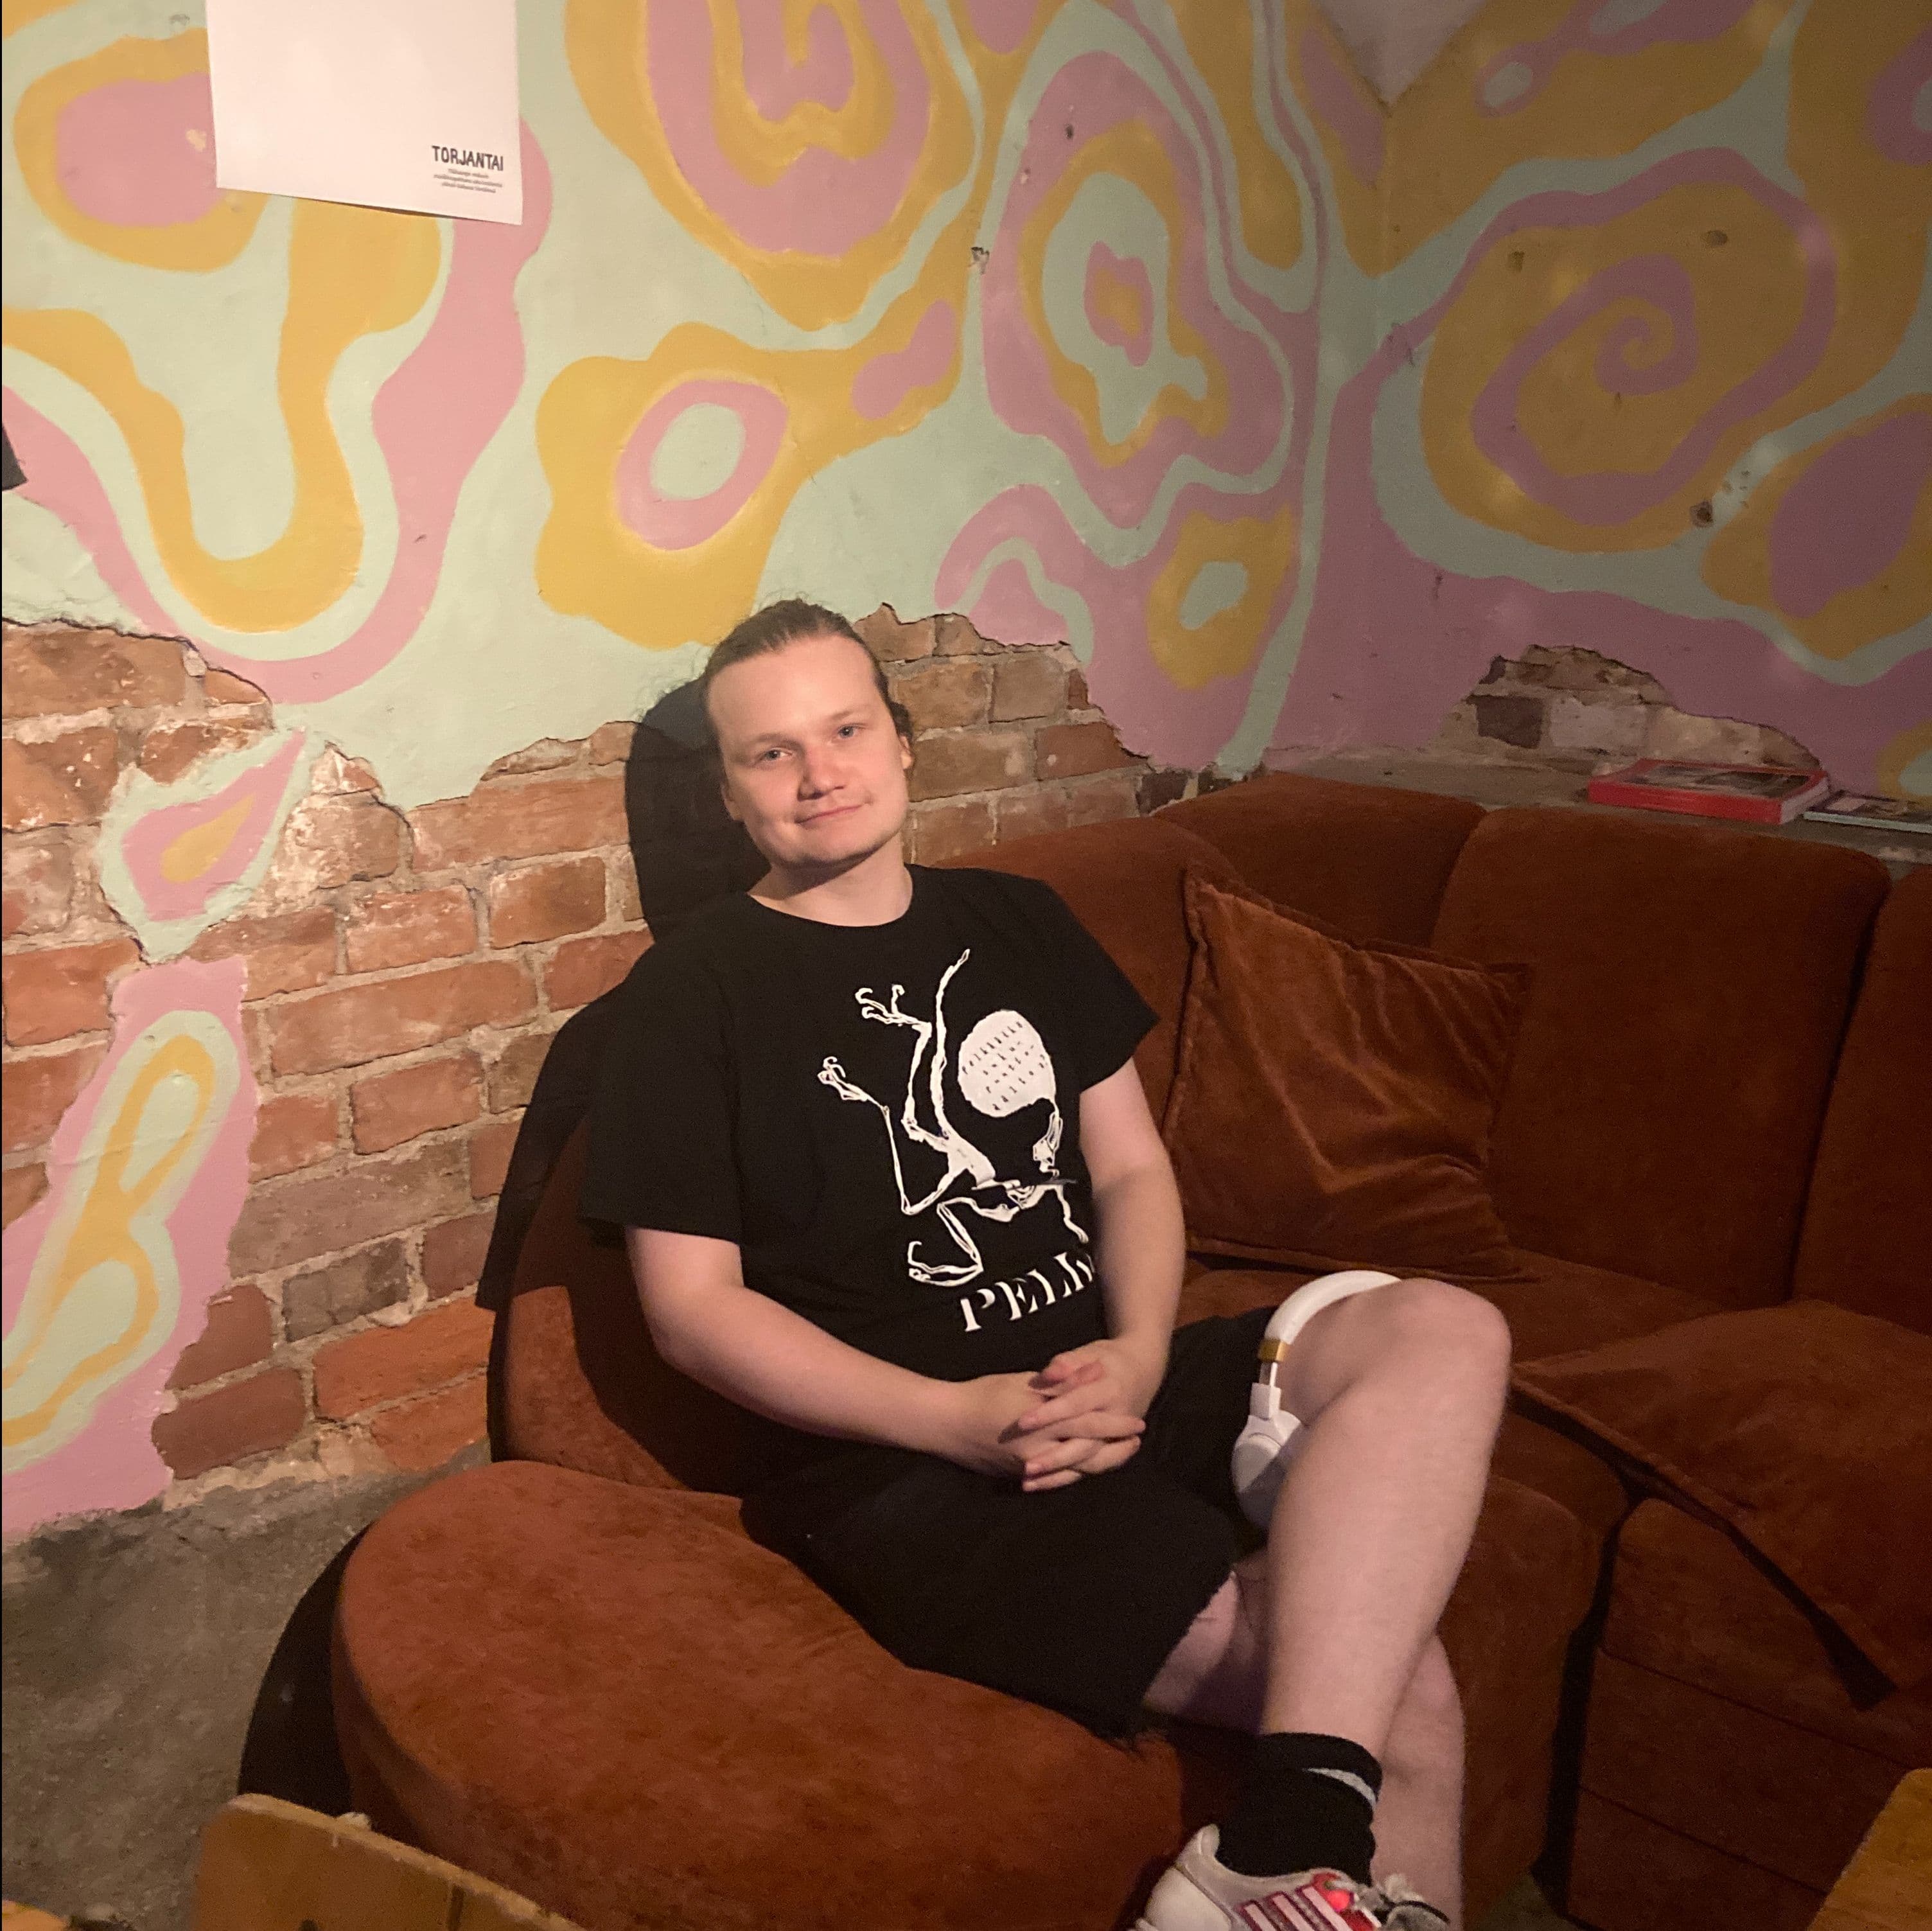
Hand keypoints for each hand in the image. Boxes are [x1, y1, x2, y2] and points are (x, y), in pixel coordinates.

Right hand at [937, 1364, 1145, 1490]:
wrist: (946, 1423)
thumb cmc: (983, 1394)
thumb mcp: (1023, 1382)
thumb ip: (1061, 1381)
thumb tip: (1094, 1372)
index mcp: (1043, 1424)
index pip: (1090, 1424)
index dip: (1116, 1424)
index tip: (1138, 1421)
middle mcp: (1041, 1451)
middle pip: (1089, 1454)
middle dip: (1116, 1449)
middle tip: (1137, 1442)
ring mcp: (1030, 1467)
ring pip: (1076, 1470)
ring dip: (1101, 1462)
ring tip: (1120, 1454)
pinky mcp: (1021, 1475)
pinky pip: (1056, 1477)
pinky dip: (1076, 1472)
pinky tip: (1088, 1466)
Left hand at [1008, 1337, 1166, 1491]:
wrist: (1144, 1372)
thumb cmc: (1109, 1360)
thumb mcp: (1089, 1353)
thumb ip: (1068, 1363)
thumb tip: (1047, 1373)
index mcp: (1110, 1391)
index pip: (1075, 1405)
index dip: (1049, 1413)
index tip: (1022, 1423)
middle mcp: (1116, 1420)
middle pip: (1084, 1443)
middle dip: (1055, 1457)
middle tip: (1026, 1467)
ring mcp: (1117, 1439)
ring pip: (1088, 1463)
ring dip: (1058, 1475)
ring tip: (1028, 1483)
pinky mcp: (1112, 1449)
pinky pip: (1090, 1469)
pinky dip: (1067, 1478)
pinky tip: (1041, 1485)